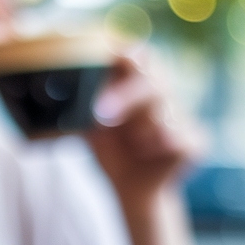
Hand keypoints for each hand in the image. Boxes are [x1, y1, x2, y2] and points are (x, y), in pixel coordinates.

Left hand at [87, 50, 204, 214]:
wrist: (132, 190)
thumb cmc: (112, 151)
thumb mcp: (90, 127)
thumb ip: (79, 108)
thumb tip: (50, 95)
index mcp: (137, 81)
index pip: (136, 56)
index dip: (127, 54)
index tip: (116, 56)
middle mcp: (162, 92)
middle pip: (152, 80)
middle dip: (127, 96)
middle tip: (103, 113)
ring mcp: (182, 115)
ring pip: (163, 112)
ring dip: (140, 130)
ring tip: (133, 144)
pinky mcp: (195, 141)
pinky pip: (175, 139)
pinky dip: (156, 149)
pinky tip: (148, 155)